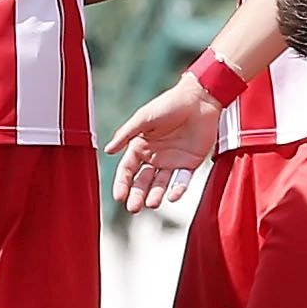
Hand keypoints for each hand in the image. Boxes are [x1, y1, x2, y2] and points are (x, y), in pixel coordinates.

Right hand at [105, 77, 222, 211]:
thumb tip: (108, 150)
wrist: (199, 99)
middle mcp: (154, 157)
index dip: (122, 184)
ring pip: (160, 184)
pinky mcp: (189, 164)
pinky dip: (177, 189)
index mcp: (140, 147)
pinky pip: (182, 180)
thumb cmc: (169, 104)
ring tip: (152, 203)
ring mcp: (172, 162)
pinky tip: (172, 196)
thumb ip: (126, 134)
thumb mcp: (143, 118)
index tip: (119, 196)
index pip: (127, 170)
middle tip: (133, 208)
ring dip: (155, 195)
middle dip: (137, 195)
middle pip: (142, 181)